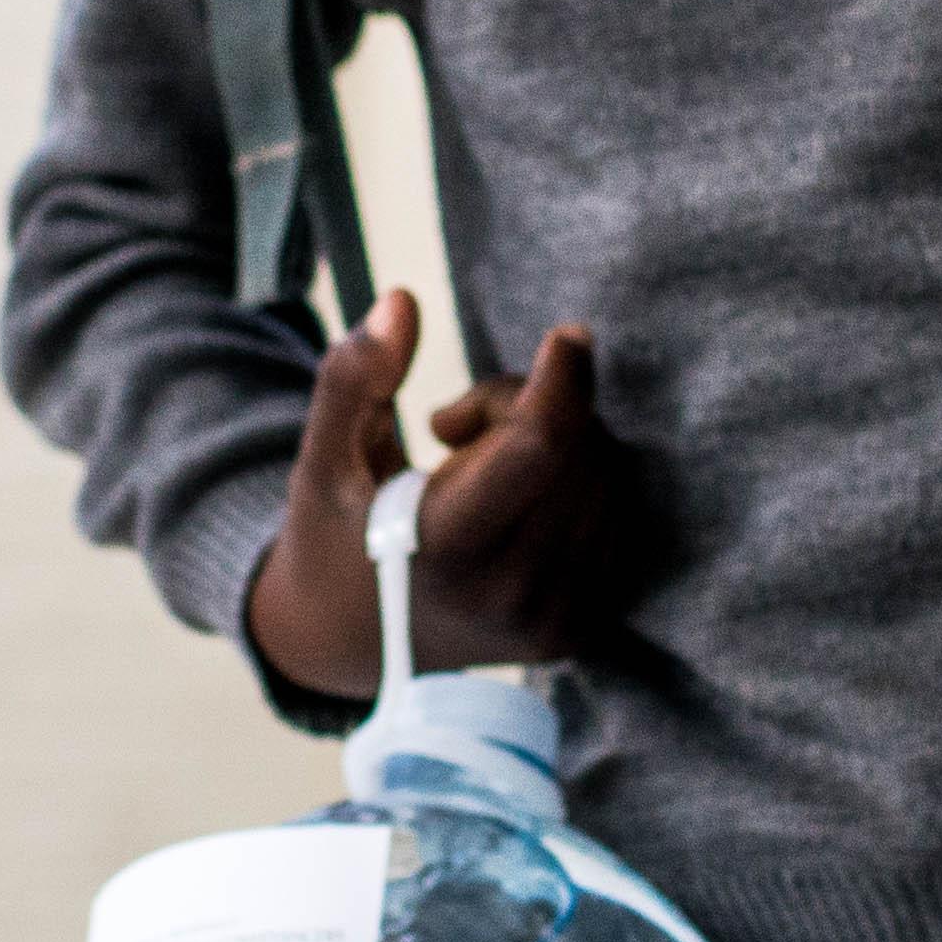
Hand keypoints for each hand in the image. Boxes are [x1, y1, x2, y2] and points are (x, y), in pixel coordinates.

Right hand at [246, 292, 647, 703]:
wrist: (349, 640)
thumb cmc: (336, 528)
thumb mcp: (322, 455)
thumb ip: (353, 376)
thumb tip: (403, 301)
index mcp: (442, 552)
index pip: (539, 448)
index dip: (563, 381)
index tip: (566, 337)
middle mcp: (507, 597)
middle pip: (578, 450)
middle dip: (534, 407)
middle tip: (460, 423)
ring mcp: (551, 621)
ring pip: (607, 478)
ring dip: (562, 444)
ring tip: (481, 465)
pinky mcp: (580, 628)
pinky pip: (618, 517)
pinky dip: (582, 484)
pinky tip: (521, 500)